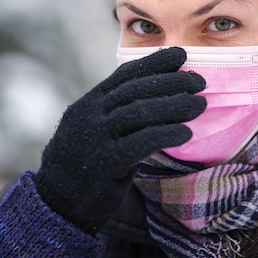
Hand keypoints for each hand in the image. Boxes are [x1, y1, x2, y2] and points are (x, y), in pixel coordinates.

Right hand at [33, 47, 205, 233]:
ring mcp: (95, 137)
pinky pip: (140, 142)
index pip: (125, 74)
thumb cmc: (89, 162)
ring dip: (175, 106)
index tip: (181, 55)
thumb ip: (120, 110)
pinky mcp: (104, 162)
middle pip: (135, 89)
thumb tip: (162, 91)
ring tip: (200, 105)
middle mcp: (90, 114)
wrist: (58, 202)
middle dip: (171, 82)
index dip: (155, 62)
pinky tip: (186, 133)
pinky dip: (166, 134)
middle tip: (199, 82)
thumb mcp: (99, 128)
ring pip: (139, 112)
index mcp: (90, 102)